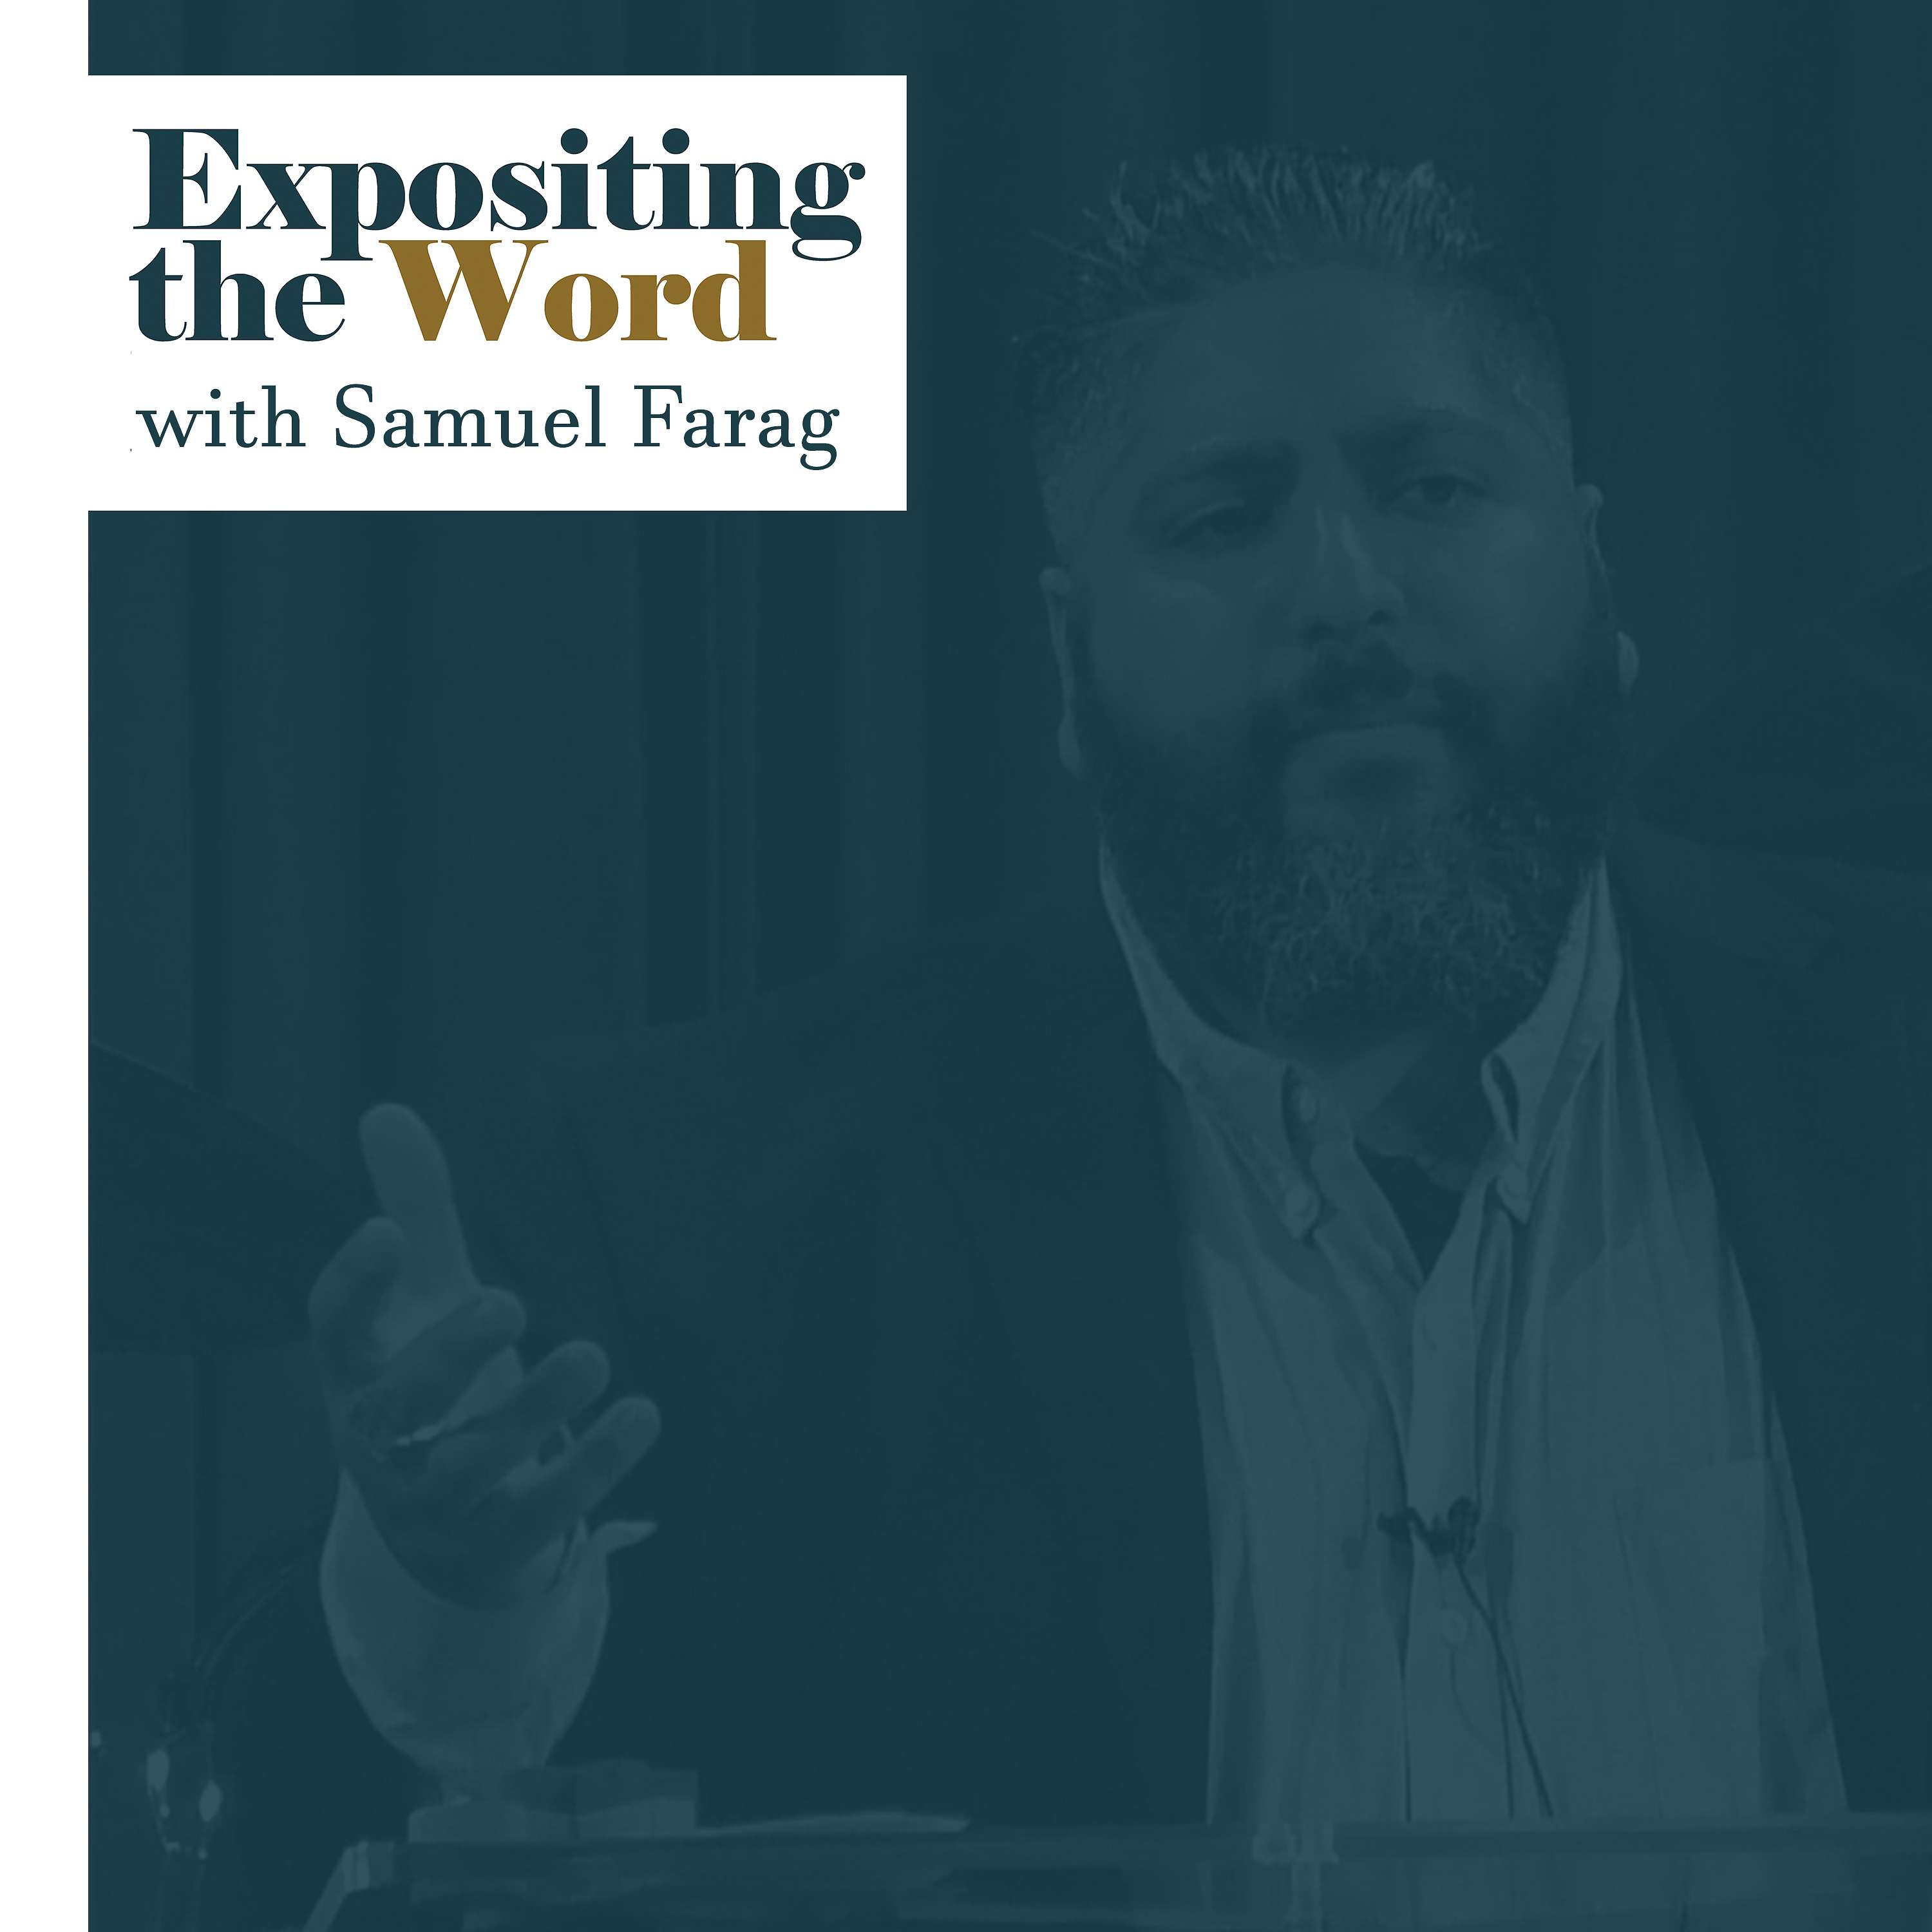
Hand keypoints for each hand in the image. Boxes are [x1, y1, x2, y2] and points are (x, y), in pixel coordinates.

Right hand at [309, 1102, 659, 1605]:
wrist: (453, 1538)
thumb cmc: (438, 1389)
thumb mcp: (428, 1299)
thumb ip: (420, 1211)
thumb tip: (384, 1110)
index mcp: (356, 1376)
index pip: (332, 1331)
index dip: (353, 1285)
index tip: (385, 1230)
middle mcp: (380, 1446)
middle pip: (396, 1407)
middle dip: (449, 1354)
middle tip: (509, 1301)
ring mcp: (433, 1507)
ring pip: (470, 1463)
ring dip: (532, 1410)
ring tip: (591, 1354)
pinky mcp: (494, 1548)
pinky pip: (541, 1513)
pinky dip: (593, 1465)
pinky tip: (643, 1412)